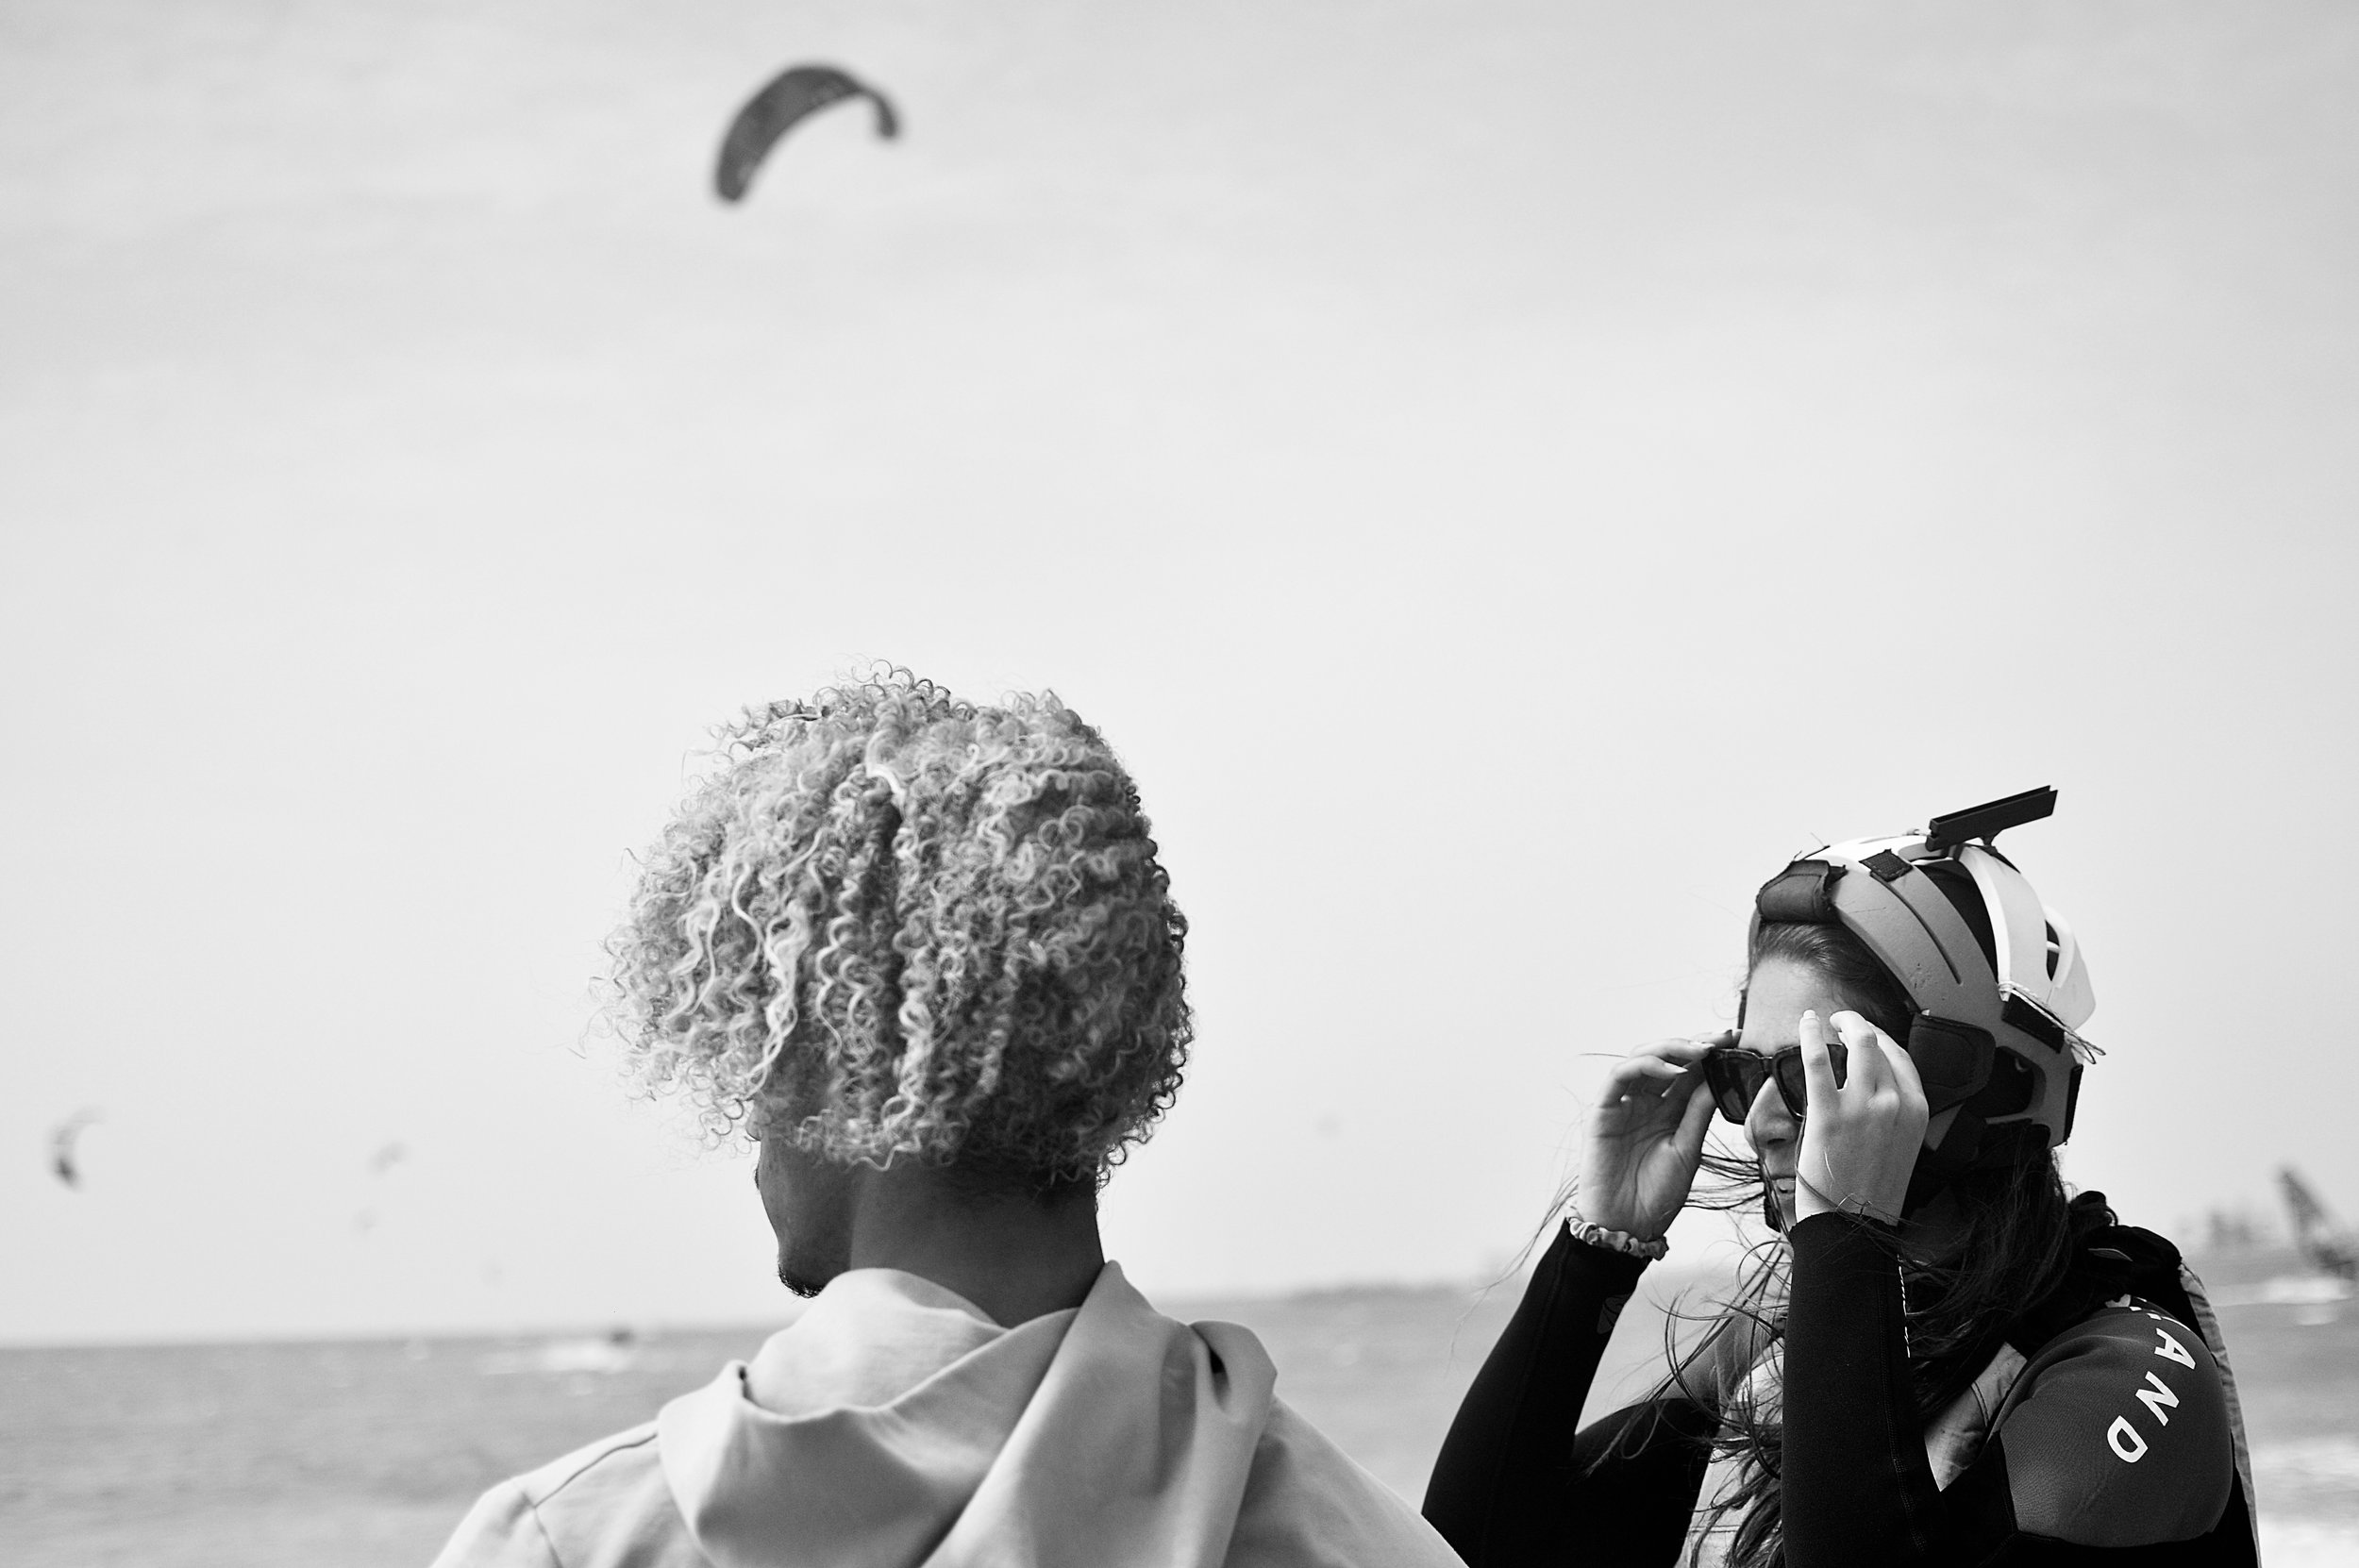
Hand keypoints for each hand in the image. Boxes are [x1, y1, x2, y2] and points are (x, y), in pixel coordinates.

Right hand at [1575, 1034, 1722, 1240]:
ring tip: (1700, 1052)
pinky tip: (1672, 1071)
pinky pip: (1619, 1076)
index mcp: (1667, 1110)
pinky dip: (1645, 1066)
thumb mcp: (1689, 1149)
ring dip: (1670, 1048)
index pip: (1688, 1070)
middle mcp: (1645, 1101)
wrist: (1628, 1226)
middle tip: (1720, 1039)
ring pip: (1640, 1057)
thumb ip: (1699, 1112)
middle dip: (1692, 1043)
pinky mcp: (1603, 1110)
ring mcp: (1623, 1103)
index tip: (1735, 1039)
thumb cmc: (1656, 1195)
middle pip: (1664, 1057)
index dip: (1709, 1052)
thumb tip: (1720, 1076)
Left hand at [1791, 1009, 1926, 1226]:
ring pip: (1858, 1042)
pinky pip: (1818, 1060)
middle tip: (1842, 1021)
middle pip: (1880, 1044)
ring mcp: (1864, 1106)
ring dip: (1841, 1023)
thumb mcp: (1902, 1145)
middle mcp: (1896, 1103)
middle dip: (1859, 1024)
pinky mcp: (1829, 1113)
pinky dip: (1810, 1034)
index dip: (1881, 1037)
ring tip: (1825, 1021)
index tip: (1866, 1031)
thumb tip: (1877, 1086)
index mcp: (1917, 1110)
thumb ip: (1895, 1113)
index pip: (1902, 1057)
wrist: (1854, 1223)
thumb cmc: (1872, 1188)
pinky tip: (1806, 1023)